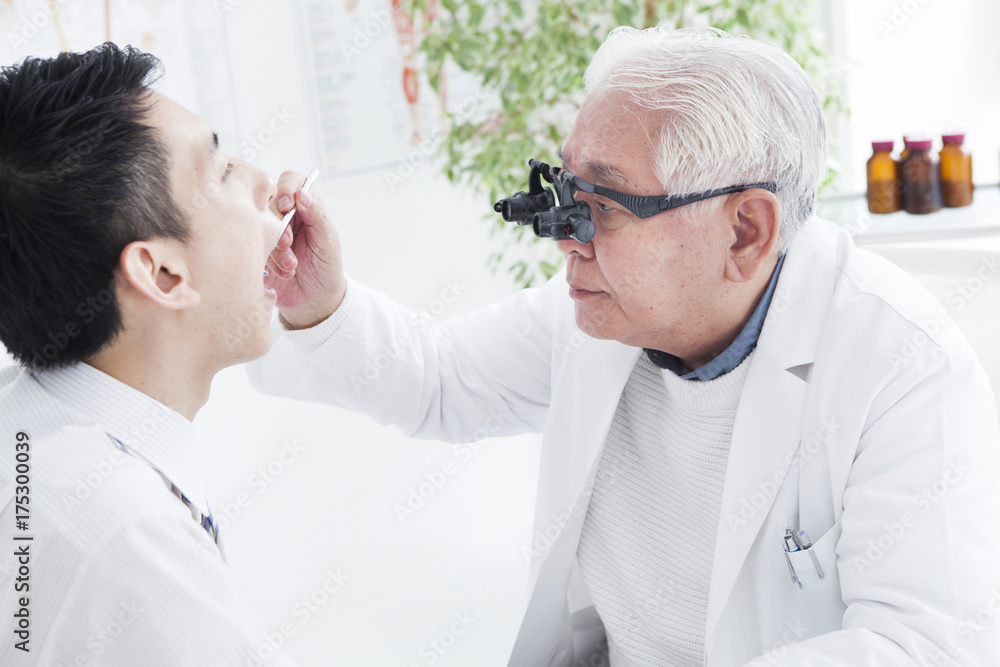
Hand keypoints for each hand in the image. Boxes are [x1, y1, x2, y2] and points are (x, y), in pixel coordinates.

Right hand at [265, 171, 345, 329]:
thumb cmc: (326, 268)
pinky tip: (283, 273)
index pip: (291, 181)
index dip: (286, 188)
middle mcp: (283, 216)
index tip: (288, 204)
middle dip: (279, 226)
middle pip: (269, 203)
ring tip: (291, 267)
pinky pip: (251, 247)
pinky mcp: (255, 250)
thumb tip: (303, 193)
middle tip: (288, 244)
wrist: (314, 301)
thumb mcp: (328, 243)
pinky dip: (268, 261)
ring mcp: (267, 233)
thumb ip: (318, 216)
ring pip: (258, 226)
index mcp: (304, 207)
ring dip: (275, 249)